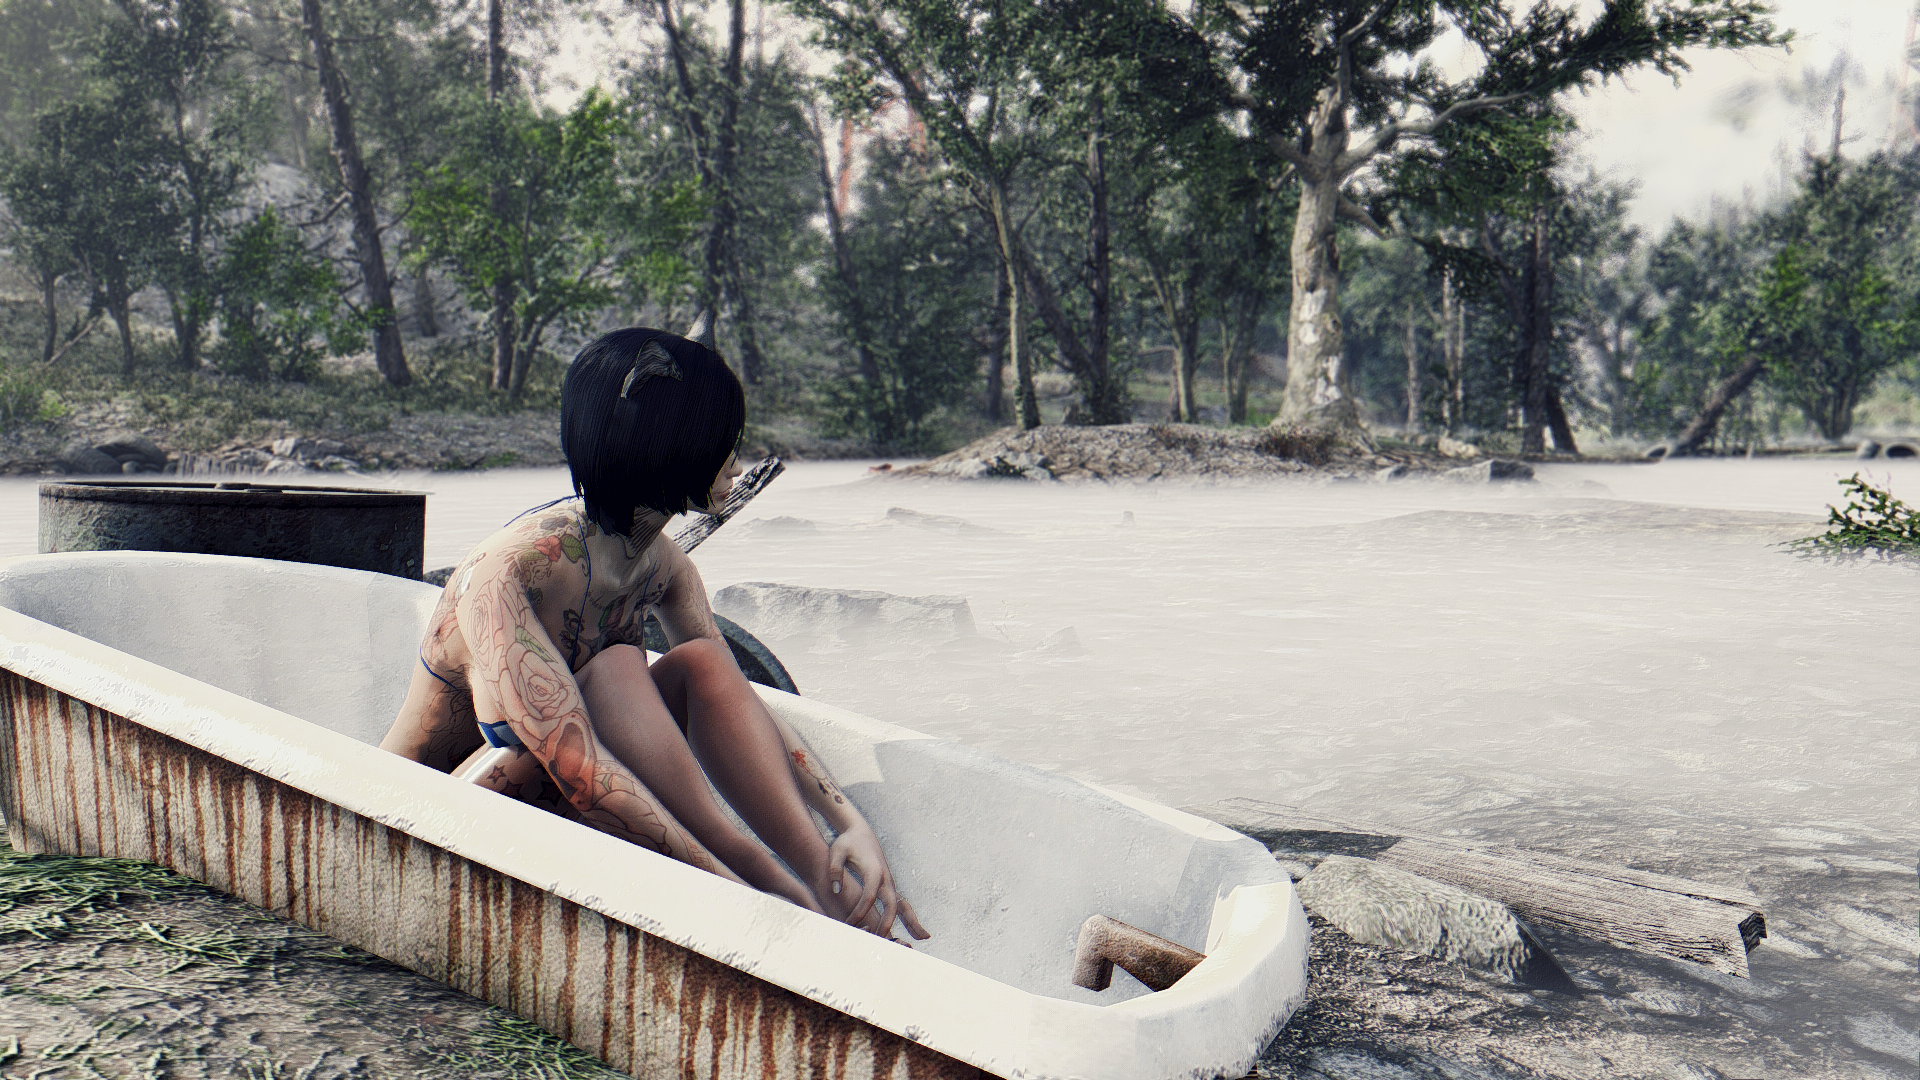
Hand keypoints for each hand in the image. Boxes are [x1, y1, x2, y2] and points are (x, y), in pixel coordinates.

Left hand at [822, 822, 929, 940]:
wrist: (861, 832)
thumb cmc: (847, 842)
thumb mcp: (837, 851)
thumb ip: (835, 869)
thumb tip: (835, 889)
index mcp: (873, 871)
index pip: (868, 897)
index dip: (859, 912)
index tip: (849, 924)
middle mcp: (885, 879)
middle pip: (891, 904)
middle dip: (887, 923)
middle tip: (882, 940)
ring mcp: (890, 883)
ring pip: (903, 905)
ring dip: (912, 922)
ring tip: (922, 938)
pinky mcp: (890, 886)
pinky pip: (901, 904)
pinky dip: (909, 917)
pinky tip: (917, 932)